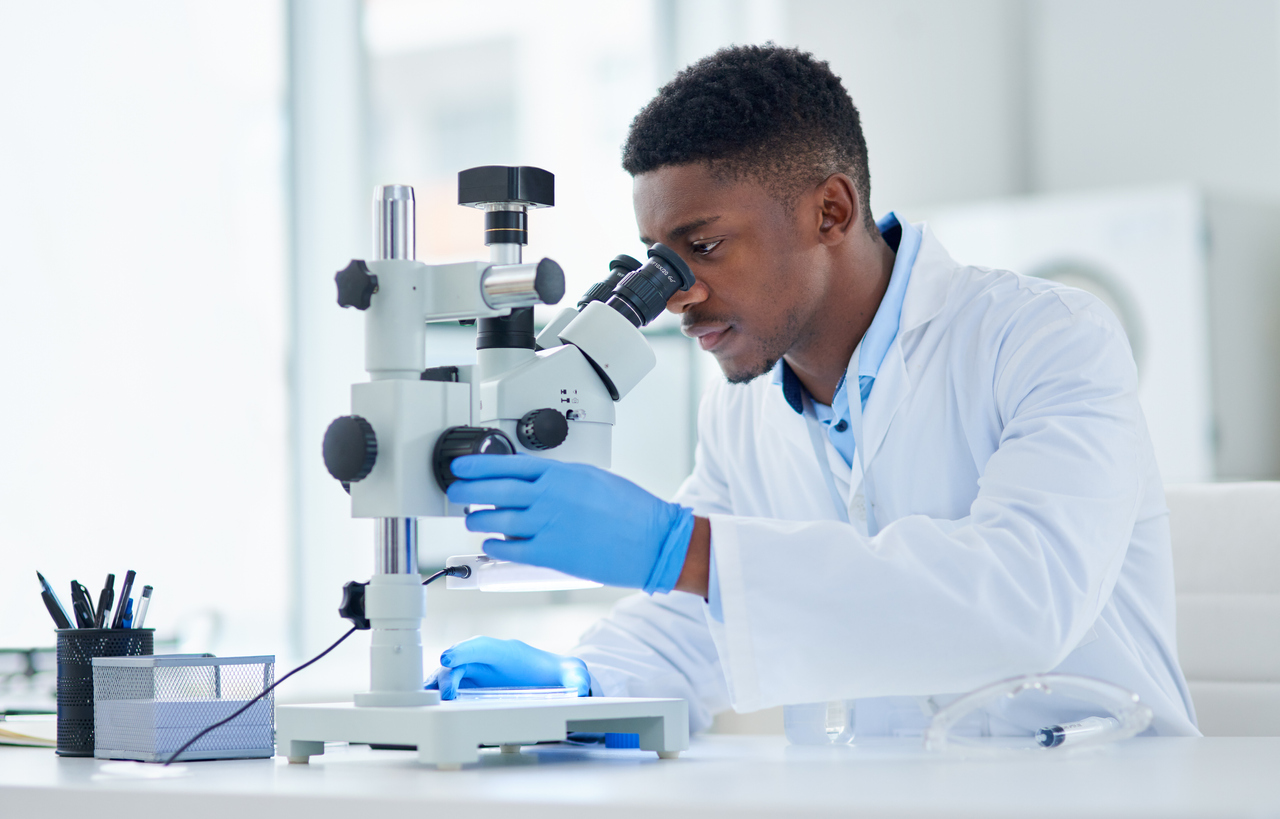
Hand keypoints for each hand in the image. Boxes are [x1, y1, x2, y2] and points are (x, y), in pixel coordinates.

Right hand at [424, 636, 589, 699]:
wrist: (553, 679)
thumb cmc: (556, 674)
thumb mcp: (572, 674)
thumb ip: (576, 677)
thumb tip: (580, 686)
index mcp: (508, 652)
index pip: (483, 646)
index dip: (464, 651)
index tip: (448, 659)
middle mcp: (488, 659)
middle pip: (460, 661)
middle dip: (448, 675)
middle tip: (446, 695)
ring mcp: (477, 672)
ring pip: (450, 674)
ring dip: (438, 685)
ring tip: (430, 700)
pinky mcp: (471, 686)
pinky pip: (450, 686)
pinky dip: (439, 693)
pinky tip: (430, 703)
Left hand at [445, 454, 695, 592]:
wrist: (653, 540)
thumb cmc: (632, 509)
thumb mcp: (594, 478)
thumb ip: (561, 478)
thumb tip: (536, 482)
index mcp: (560, 475)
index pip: (507, 465)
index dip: (478, 466)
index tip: (461, 466)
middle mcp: (549, 497)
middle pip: (494, 490)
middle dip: (468, 490)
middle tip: (456, 491)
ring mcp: (548, 525)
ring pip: (496, 519)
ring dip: (478, 519)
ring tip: (472, 519)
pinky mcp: (551, 554)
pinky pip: (510, 549)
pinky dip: (494, 545)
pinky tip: (490, 543)